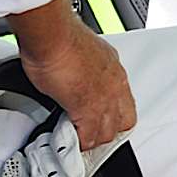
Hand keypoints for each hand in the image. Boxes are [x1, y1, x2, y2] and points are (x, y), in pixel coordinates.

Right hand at [16, 15, 135, 149]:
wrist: (52, 34)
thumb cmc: (60, 33)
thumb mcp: (81, 47)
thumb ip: (81, 62)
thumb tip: (70, 65)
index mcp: (113, 66)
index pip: (123, 98)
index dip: (113, 112)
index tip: (102, 115)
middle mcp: (114, 84)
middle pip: (122, 121)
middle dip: (108, 129)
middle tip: (93, 132)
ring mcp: (103, 99)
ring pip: (107, 133)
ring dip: (94, 139)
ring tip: (80, 140)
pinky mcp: (86, 110)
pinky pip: (87, 137)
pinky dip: (78, 143)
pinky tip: (70, 143)